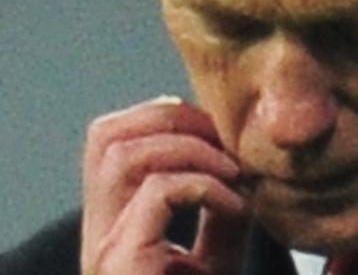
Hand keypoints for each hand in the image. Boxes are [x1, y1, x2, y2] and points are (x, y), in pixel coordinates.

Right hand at [81, 97, 248, 274]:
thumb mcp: (219, 248)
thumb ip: (220, 205)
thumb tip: (236, 156)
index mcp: (115, 223)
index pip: (112, 139)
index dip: (167, 116)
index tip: (220, 134)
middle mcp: (100, 232)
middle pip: (106, 134)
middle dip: (173, 118)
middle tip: (226, 140)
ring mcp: (107, 247)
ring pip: (121, 155)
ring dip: (189, 148)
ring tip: (233, 172)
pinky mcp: (123, 265)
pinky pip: (157, 191)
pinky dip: (206, 185)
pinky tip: (239, 208)